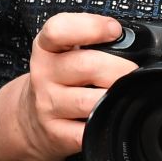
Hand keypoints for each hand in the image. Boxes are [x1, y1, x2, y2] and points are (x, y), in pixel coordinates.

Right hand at [0, 13, 134, 160]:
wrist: (29, 119)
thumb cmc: (58, 80)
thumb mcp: (62, 52)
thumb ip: (89, 41)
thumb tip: (132, 42)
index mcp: (46, 48)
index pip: (58, 30)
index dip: (90, 26)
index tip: (114, 30)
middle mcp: (43, 74)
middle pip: (87, 66)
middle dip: (119, 68)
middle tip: (131, 72)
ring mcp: (49, 106)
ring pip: (91, 101)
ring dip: (115, 97)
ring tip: (122, 94)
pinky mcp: (57, 134)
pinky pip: (90, 131)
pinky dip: (106, 123)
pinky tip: (109, 116)